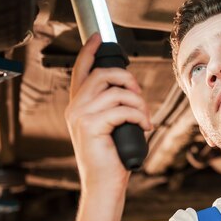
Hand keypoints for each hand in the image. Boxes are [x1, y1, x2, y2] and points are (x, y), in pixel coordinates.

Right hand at [65, 33, 151, 193]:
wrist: (104, 183)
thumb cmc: (112, 156)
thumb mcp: (111, 125)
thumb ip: (113, 106)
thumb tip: (130, 89)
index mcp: (78, 105)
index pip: (81, 70)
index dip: (90, 51)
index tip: (99, 37)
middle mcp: (75, 107)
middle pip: (104, 74)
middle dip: (129, 80)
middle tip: (140, 96)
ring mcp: (80, 116)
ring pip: (117, 91)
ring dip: (139, 102)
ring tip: (145, 118)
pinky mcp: (91, 126)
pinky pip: (123, 109)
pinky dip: (140, 116)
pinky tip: (144, 127)